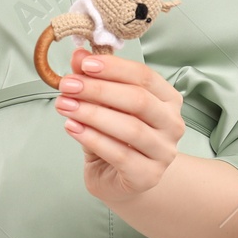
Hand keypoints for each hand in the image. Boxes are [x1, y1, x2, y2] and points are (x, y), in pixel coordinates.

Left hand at [55, 47, 185, 203]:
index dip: (114, 68)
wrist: (120, 181)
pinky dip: (93, 138)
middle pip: (139, 100)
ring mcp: (163, 152)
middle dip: (99, 89)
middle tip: (68, 85)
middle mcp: (172, 124)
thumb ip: (94, 80)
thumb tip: (78, 56)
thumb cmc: (116, 139)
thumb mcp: (103, 105)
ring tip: (65, 106)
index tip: (84, 64)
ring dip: (92, 114)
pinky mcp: (148, 176)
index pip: (145, 76)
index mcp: (168, 99)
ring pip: (130, 128)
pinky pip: (120, 154)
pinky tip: (73, 127)